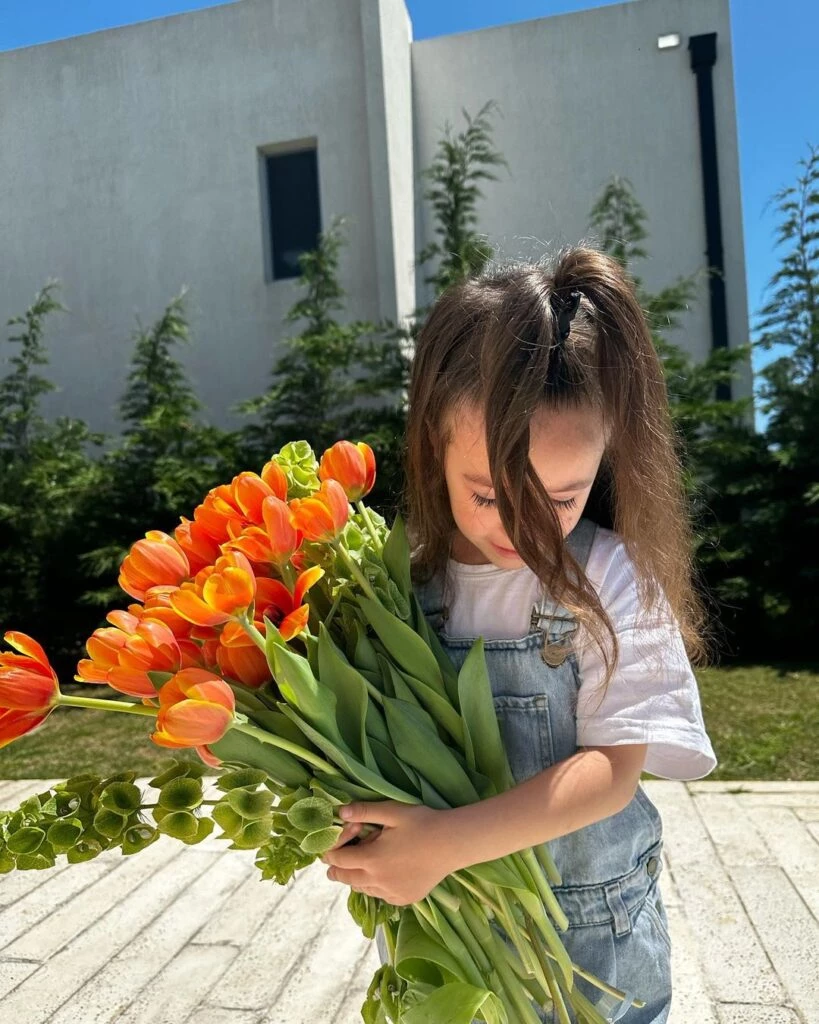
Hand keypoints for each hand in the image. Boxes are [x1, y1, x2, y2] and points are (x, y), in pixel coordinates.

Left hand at [320, 801, 455, 906]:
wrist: (452, 843)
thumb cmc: (422, 823)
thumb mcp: (392, 811)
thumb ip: (364, 811)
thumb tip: (340, 812)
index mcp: (371, 859)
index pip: (338, 860)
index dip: (330, 851)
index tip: (330, 847)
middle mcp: (378, 881)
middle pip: (346, 878)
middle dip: (337, 868)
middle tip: (335, 862)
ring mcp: (392, 893)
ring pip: (362, 889)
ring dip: (357, 877)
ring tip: (363, 863)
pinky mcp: (404, 899)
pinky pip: (381, 896)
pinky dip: (376, 886)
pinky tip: (385, 873)